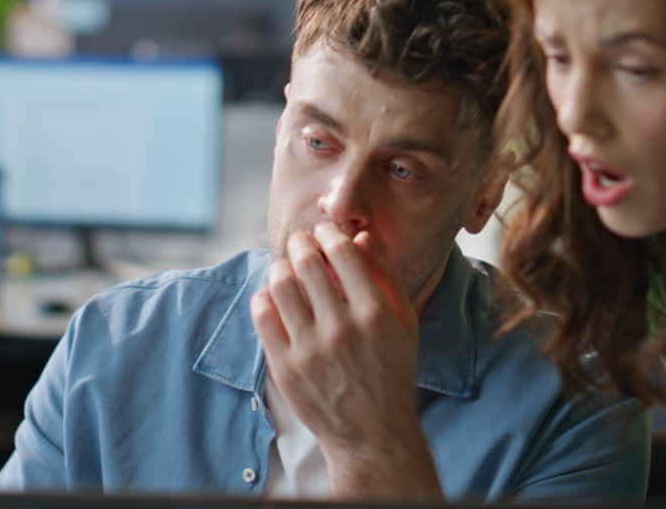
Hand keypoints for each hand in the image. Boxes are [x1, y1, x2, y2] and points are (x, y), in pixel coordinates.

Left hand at [250, 221, 440, 498]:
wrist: (372, 432)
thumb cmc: (392, 371)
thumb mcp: (403, 322)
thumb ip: (385, 276)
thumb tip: (361, 236)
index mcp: (375, 314)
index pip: (343, 252)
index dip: (329, 233)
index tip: (325, 232)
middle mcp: (341, 329)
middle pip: (307, 262)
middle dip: (301, 242)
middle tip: (301, 241)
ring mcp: (310, 349)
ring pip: (281, 284)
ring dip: (281, 266)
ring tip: (287, 267)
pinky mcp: (285, 367)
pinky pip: (263, 314)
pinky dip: (265, 296)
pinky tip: (274, 295)